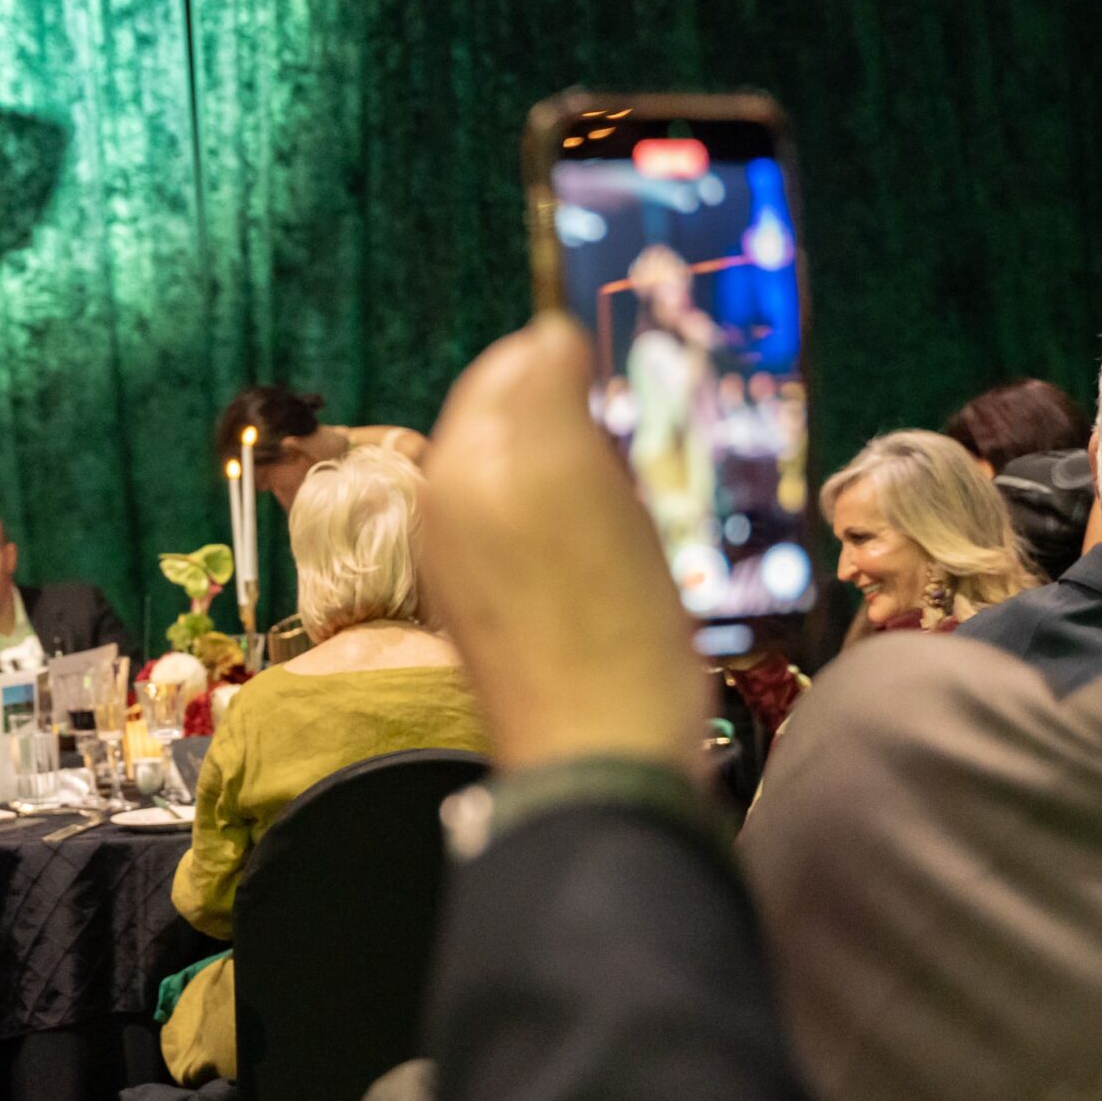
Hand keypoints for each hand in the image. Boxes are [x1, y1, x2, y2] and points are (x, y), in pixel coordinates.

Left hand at [416, 314, 708, 779]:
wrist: (601, 765)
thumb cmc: (607, 629)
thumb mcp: (585, 482)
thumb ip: (548, 393)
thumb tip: (549, 335)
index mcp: (462, 468)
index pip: (507, 366)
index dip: (570, 355)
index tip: (639, 362)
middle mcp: (448, 511)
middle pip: (516, 422)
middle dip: (579, 412)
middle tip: (653, 426)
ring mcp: (471, 566)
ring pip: (535, 477)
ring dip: (590, 469)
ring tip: (648, 489)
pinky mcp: (501, 613)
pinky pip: (544, 533)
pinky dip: (585, 522)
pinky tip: (628, 545)